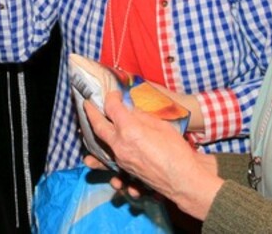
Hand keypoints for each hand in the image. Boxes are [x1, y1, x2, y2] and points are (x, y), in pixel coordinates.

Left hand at [83, 93, 221, 219]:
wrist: (183, 179)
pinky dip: (101, 159)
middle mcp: (120, 145)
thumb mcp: (160, 126)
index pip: (112, 108)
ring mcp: (120, 160)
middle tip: (87, 105)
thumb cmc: (176, 151)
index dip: (111, 97)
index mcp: (129, 130)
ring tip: (88, 128)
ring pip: (100, 146)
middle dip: (91, 113)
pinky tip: (96, 156)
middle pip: (98, 126)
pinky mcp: (124, 171)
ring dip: (93, 135)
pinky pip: (108, 163)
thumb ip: (141, 117)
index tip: (114, 93)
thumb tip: (130, 111)